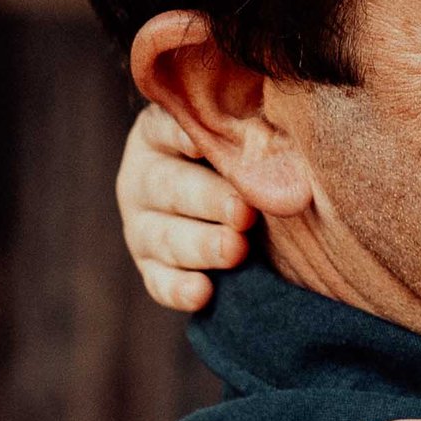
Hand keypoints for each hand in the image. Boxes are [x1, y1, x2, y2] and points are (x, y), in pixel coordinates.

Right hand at [117, 102, 253, 311]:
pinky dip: (179, 289)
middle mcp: (144, 178)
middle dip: (208, 200)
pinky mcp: (150, 266)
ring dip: (201, 245)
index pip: (164, 129)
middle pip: (168, 186)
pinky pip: (159, 281)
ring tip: (236, 250)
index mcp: (158, 135)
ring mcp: (141, 225)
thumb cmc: (241, 154)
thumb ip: (252, 131)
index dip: (181, 136)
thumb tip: (279, 137)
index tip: (203, 146)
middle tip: (244, 211)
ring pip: (163, 237)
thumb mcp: (239, 134)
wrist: (233, 198)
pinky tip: (203, 292)